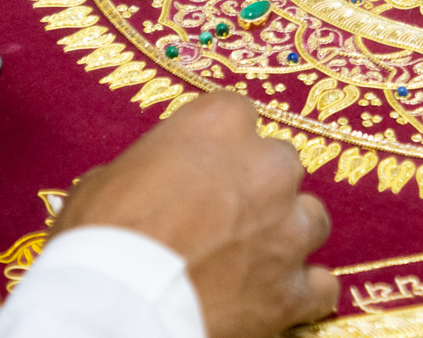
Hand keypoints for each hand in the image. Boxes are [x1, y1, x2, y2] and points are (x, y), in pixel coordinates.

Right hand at [55, 92, 338, 337]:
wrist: (121, 308)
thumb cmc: (101, 239)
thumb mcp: (104, 181)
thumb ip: (146, 170)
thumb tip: (145, 185)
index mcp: (218, 126)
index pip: (236, 113)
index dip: (217, 142)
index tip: (203, 162)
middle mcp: (266, 169)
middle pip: (280, 163)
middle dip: (258, 185)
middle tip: (224, 212)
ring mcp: (287, 231)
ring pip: (312, 219)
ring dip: (287, 232)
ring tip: (253, 254)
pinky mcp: (294, 292)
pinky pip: (321, 286)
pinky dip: (302, 290)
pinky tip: (278, 295)